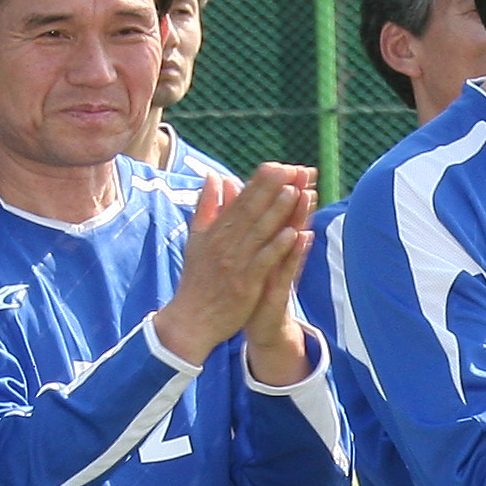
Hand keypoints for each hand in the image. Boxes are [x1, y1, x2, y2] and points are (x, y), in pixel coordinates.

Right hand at [154, 165, 315, 366]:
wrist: (190, 321)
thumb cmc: (197, 281)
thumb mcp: (196, 239)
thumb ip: (206, 207)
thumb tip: (213, 177)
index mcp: (216, 232)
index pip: (240, 201)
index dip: (259, 183)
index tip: (277, 165)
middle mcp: (225, 243)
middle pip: (251, 211)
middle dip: (272, 189)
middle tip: (291, 168)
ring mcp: (235, 263)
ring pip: (259, 232)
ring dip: (277, 211)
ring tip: (295, 191)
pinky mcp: (244, 283)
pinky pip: (263, 262)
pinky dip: (277, 247)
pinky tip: (293, 233)